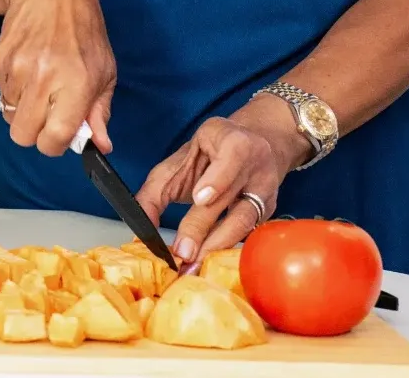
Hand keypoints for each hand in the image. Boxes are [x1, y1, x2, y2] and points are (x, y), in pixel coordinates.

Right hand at [0, 0, 116, 158]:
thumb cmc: (84, 32)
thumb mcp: (105, 71)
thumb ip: (100, 111)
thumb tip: (100, 146)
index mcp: (77, 84)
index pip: (54, 138)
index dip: (55, 145)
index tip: (60, 135)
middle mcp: (45, 78)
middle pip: (23, 135)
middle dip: (34, 132)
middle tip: (46, 115)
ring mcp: (18, 69)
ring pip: (10, 115)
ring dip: (23, 109)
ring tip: (38, 86)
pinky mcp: (0, 60)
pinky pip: (2, 94)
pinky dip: (13, 91)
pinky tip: (28, 70)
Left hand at [133, 98, 310, 266]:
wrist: (253, 145)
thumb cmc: (210, 154)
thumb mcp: (181, 159)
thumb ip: (156, 188)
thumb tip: (140, 222)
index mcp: (235, 144)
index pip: (231, 160)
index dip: (216, 180)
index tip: (200, 198)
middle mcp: (257, 168)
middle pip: (229, 198)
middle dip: (204, 229)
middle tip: (184, 252)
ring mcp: (267, 193)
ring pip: (244, 222)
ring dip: (216, 246)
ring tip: (194, 264)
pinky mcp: (269, 213)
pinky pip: (248, 234)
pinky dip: (227, 250)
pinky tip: (209, 263)